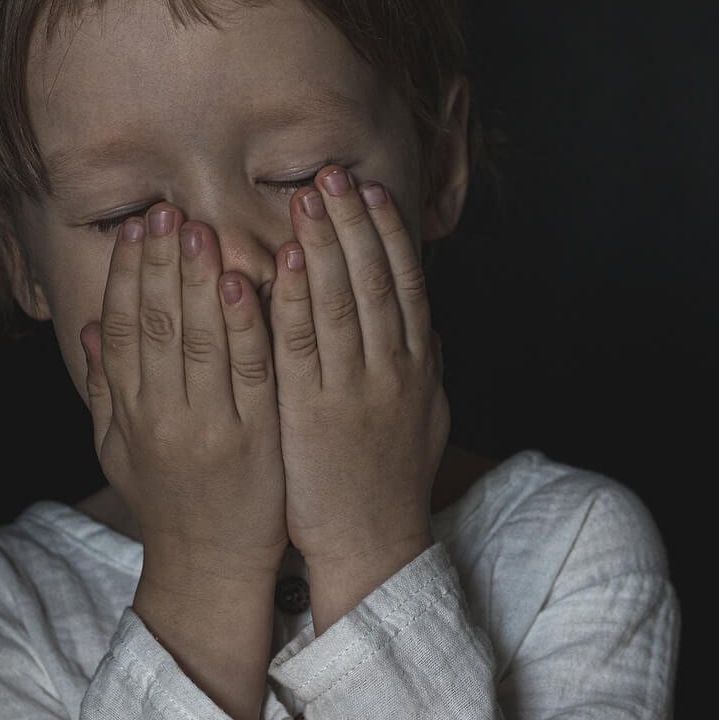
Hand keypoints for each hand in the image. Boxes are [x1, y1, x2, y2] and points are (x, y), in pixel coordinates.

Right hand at [81, 203, 289, 582]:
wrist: (210, 567)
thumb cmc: (168, 502)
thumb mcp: (117, 449)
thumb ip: (105, 388)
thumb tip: (90, 327)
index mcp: (131, 413)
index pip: (124, 328)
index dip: (126, 275)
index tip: (134, 229)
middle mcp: (163, 415)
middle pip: (157, 323)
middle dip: (161, 262)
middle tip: (167, 211)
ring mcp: (211, 424)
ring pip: (200, 338)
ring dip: (198, 278)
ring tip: (199, 228)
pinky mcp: (256, 437)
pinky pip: (251, 369)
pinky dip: (245, 323)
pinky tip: (243, 281)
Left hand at [269, 166, 448, 609]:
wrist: (373, 546)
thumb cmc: (389, 482)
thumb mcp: (424, 420)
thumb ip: (426, 370)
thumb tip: (431, 328)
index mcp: (418, 367)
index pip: (406, 285)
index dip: (389, 234)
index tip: (372, 192)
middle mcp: (393, 370)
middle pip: (375, 280)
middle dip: (353, 222)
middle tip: (333, 174)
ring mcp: (354, 390)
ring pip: (343, 301)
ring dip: (326, 243)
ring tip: (308, 196)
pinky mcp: (314, 413)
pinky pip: (303, 345)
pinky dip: (296, 298)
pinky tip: (287, 260)